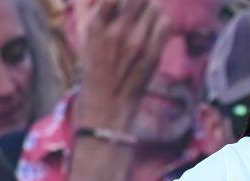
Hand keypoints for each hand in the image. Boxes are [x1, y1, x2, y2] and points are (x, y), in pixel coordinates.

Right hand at [75, 0, 170, 128]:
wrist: (108, 100)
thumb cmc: (95, 63)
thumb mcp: (83, 33)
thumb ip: (85, 5)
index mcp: (97, 25)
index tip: (122, 0)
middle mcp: (118, 32)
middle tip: (138, 3)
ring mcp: (138, 44)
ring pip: (154, 7)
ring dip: (151, 6)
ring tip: (145, 15)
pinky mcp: (153, 54)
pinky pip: (166, 23)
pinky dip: (162, 19)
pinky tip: (154, 26)